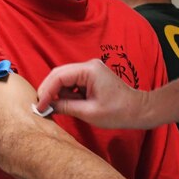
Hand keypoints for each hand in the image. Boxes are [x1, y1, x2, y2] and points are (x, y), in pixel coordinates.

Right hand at [35, 58, 152, 128]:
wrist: (138, 110)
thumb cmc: (118, 112)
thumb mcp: (89, 112)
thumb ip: (66, 107)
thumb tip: (47, 107)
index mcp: (89, 70)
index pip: (59, 76)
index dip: (46, 92)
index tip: (39, 107)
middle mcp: (88, 65)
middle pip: (59, 74)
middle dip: (49, 90)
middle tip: (41, 107)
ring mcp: (90, 70)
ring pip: (64, 79)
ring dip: (58, 93)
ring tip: (58, 108)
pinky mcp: (91, 77)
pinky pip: (72, 83)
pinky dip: (67, 94)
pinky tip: (68, 105)